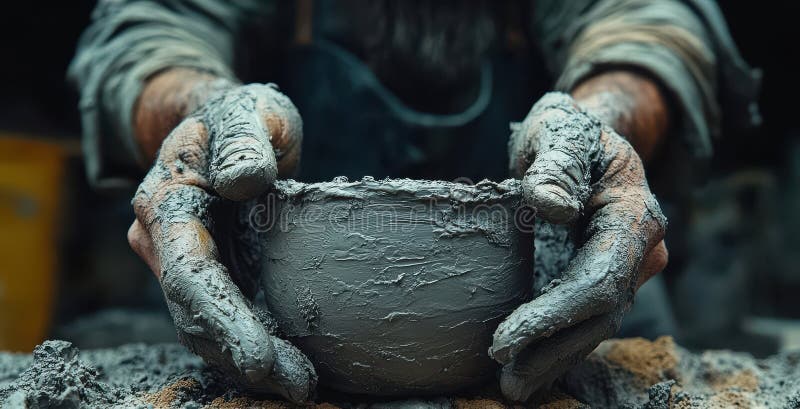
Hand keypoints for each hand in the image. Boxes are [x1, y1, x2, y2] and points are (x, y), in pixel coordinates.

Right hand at [127, 83, 315, 401]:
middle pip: (196, 313)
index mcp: (168, 204)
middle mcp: (165, 242)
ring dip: (248, 359)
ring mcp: (183, 261)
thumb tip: (244, 180)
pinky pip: (223, 316)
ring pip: (205, 325)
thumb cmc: (240, 116)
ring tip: (300, 384)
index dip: (223, 319)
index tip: (262, 357)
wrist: (224, 123)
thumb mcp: (248, 113)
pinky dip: (251, 343)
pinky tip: (288, 363)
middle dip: (243, 355)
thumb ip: (244, 142)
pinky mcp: (210, 271)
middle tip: (299, 386)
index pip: (190, 273)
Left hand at [490, 92, 667, 400]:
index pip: (598, 281)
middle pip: (599, 315)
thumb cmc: (569, 130)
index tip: (504, 338)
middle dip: (552, 351)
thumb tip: (549, 206)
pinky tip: (527, 365)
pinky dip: (557, 342)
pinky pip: (585, 316)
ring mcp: (625, 266)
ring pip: (595, 324)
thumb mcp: (560, 131)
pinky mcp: (604, 273)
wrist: (586, 136)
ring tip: (513, 388)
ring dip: (554, 357)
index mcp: (634, 216)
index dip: (553, 316)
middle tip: (505, 382)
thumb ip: (556, 163)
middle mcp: (639, 250)